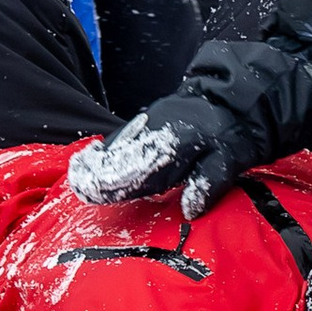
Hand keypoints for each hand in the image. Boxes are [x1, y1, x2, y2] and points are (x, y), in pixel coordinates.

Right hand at [68, 95, 249, 217]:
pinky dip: (110, 148)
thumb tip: (190, 210)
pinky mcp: (149, 118)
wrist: (233, 101)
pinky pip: (124, 136)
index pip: (136, 167)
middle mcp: (156, 131)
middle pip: (120, 155)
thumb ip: (208, 184)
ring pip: (119, 143)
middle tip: (78, 183)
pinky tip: (98, 155)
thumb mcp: (228, 161)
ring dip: (101, 159)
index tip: (92, 189)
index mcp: (173, 145)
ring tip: (80, 172)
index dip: (113, 181)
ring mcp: (150, 122)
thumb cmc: (231, 138)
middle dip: (99, 171)